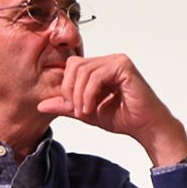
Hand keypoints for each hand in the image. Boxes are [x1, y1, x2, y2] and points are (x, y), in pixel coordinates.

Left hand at [37, 53, 186, 165]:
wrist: (145, 127)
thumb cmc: (122, 118)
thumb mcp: (86, 112)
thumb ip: (65, 106)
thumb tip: (40, 105)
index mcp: (99, 67)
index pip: (71, 67)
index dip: (66, 87)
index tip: (71, 108)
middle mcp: (108, 60)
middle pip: (74, 65)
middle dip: (70, 90)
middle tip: (76, 110)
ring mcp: (117, 61)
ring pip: (83, 71)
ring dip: (79, 95)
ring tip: (85, 112)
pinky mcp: (123, 66)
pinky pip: (96, 76)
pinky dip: (89, 94)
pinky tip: (92, 108)